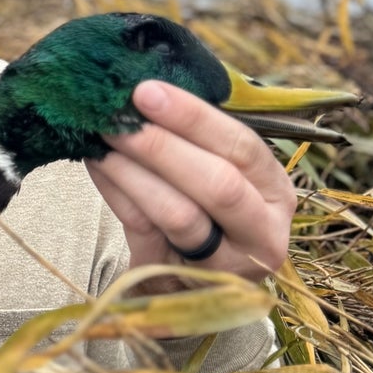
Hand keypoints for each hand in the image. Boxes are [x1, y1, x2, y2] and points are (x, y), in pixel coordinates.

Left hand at [86, 79, 296, 280]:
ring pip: (179, 213)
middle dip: (162, 145)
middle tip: (118, 116)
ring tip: (102, 138)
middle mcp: (262, 233)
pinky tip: (97, 165)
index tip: (148, 91)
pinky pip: (144, 230)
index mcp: (275, 193)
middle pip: (218, 184)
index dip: (195, 118)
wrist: (186, 283)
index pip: (243, 147)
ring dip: (133, 170)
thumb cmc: (207, 213)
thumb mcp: (222, 176)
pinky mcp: (179, 279)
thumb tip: (149, 89)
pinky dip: (117, 193)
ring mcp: (223, 263)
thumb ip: (199, 140)